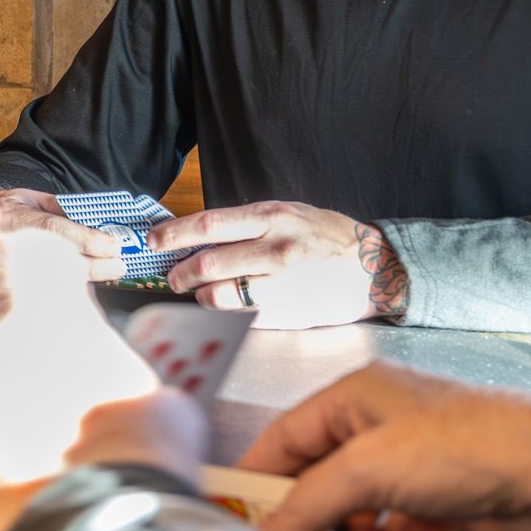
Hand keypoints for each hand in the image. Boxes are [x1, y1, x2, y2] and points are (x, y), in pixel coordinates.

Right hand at [0, 189, 122, 303]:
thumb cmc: (13, 211)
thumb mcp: (36, 200)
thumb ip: (63, 212)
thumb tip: (98, 230)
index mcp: (3, 215)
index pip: (49, 228)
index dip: (84, 239)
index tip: (111, 247)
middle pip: (51, 261)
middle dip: (91, 265)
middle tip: (117, 265)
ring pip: (45, 283)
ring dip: (79, 282)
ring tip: (104, 274)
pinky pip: (33, 297)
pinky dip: (58, 294)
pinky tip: (77, 289)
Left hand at [0, 233, 204, 530]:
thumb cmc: (138, 461)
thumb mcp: (159, 397)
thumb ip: (120, 375)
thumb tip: (119, 394)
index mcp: (46, 320)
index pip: (34, 258)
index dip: (40, 263)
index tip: (40, 270)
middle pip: (5, 354)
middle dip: (29, 383)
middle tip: (68, 429)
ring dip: (4, 432)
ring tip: (49, 476)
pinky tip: (23, 501)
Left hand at [158, 201, 407, 327]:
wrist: (375, 270)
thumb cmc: (329, 238)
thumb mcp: (290, 213)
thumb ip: (248, 223)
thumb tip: (200, 234)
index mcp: (273, 218)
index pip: (208, 225)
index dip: (173, 234)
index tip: (155, 240)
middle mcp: (275, 250)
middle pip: (206, 263)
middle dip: (180, 271)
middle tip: (173, 275)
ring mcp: (281, 285)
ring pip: (218, 295)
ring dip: (199, 295)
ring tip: (198, 292)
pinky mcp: (286, 314)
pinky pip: (240, 317)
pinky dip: (223, 314)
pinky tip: (223, 308)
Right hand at [236, 362, 530, 530]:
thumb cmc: (471, 448)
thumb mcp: (368, 471)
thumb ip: (307, 503)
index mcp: (355, 395)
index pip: (285, 436)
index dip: (259, 478)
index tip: (238, 518)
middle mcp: (382, 421)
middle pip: (319, 472)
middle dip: (310, 509)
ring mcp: (415, 458)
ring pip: (357, 501)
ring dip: (356, 526)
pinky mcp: (444, 494)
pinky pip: (396, 519)